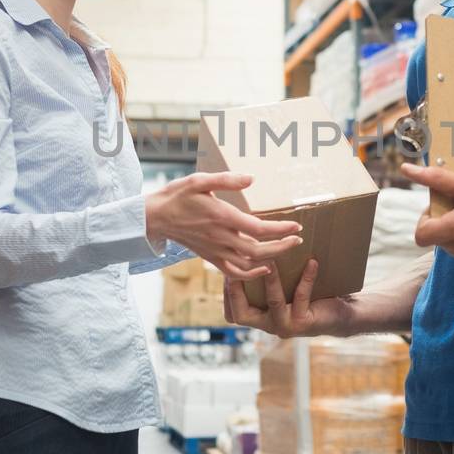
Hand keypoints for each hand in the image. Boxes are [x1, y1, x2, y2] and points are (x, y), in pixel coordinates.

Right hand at [145, 173, 302, 280]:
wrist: (155, 217)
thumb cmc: (177, 195)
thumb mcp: (199, 180)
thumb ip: (226, 179)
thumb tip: (251, 179)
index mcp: (222, 217)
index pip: (259, 228)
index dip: (281, 230)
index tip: (297, 226)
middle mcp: (221, 237)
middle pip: (259, 250)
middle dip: (282, 246)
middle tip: (298, 238)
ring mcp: (215, 250)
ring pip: (249, 263)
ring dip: (271, 258)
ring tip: (287, 248)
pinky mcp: (210, 257)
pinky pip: (233, 273)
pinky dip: (251, 274)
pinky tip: (264, 268)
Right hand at [223, 257, 353, 336]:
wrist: (340, 314)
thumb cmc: (309, 296)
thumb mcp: (284, 287)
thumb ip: (265, 275)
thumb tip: (250, 243)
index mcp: (258, 317)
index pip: (232, 310)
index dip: (227, 289)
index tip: (228, 262)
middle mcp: (268, 325)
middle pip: (241, 314)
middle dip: (237, 289)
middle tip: (240, 263)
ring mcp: (285, 326)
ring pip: (273, 302)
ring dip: (271, 279)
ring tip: (272, 258)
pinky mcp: (304, 323)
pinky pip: (302, 297)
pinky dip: (306, 278)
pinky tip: (312, 262)